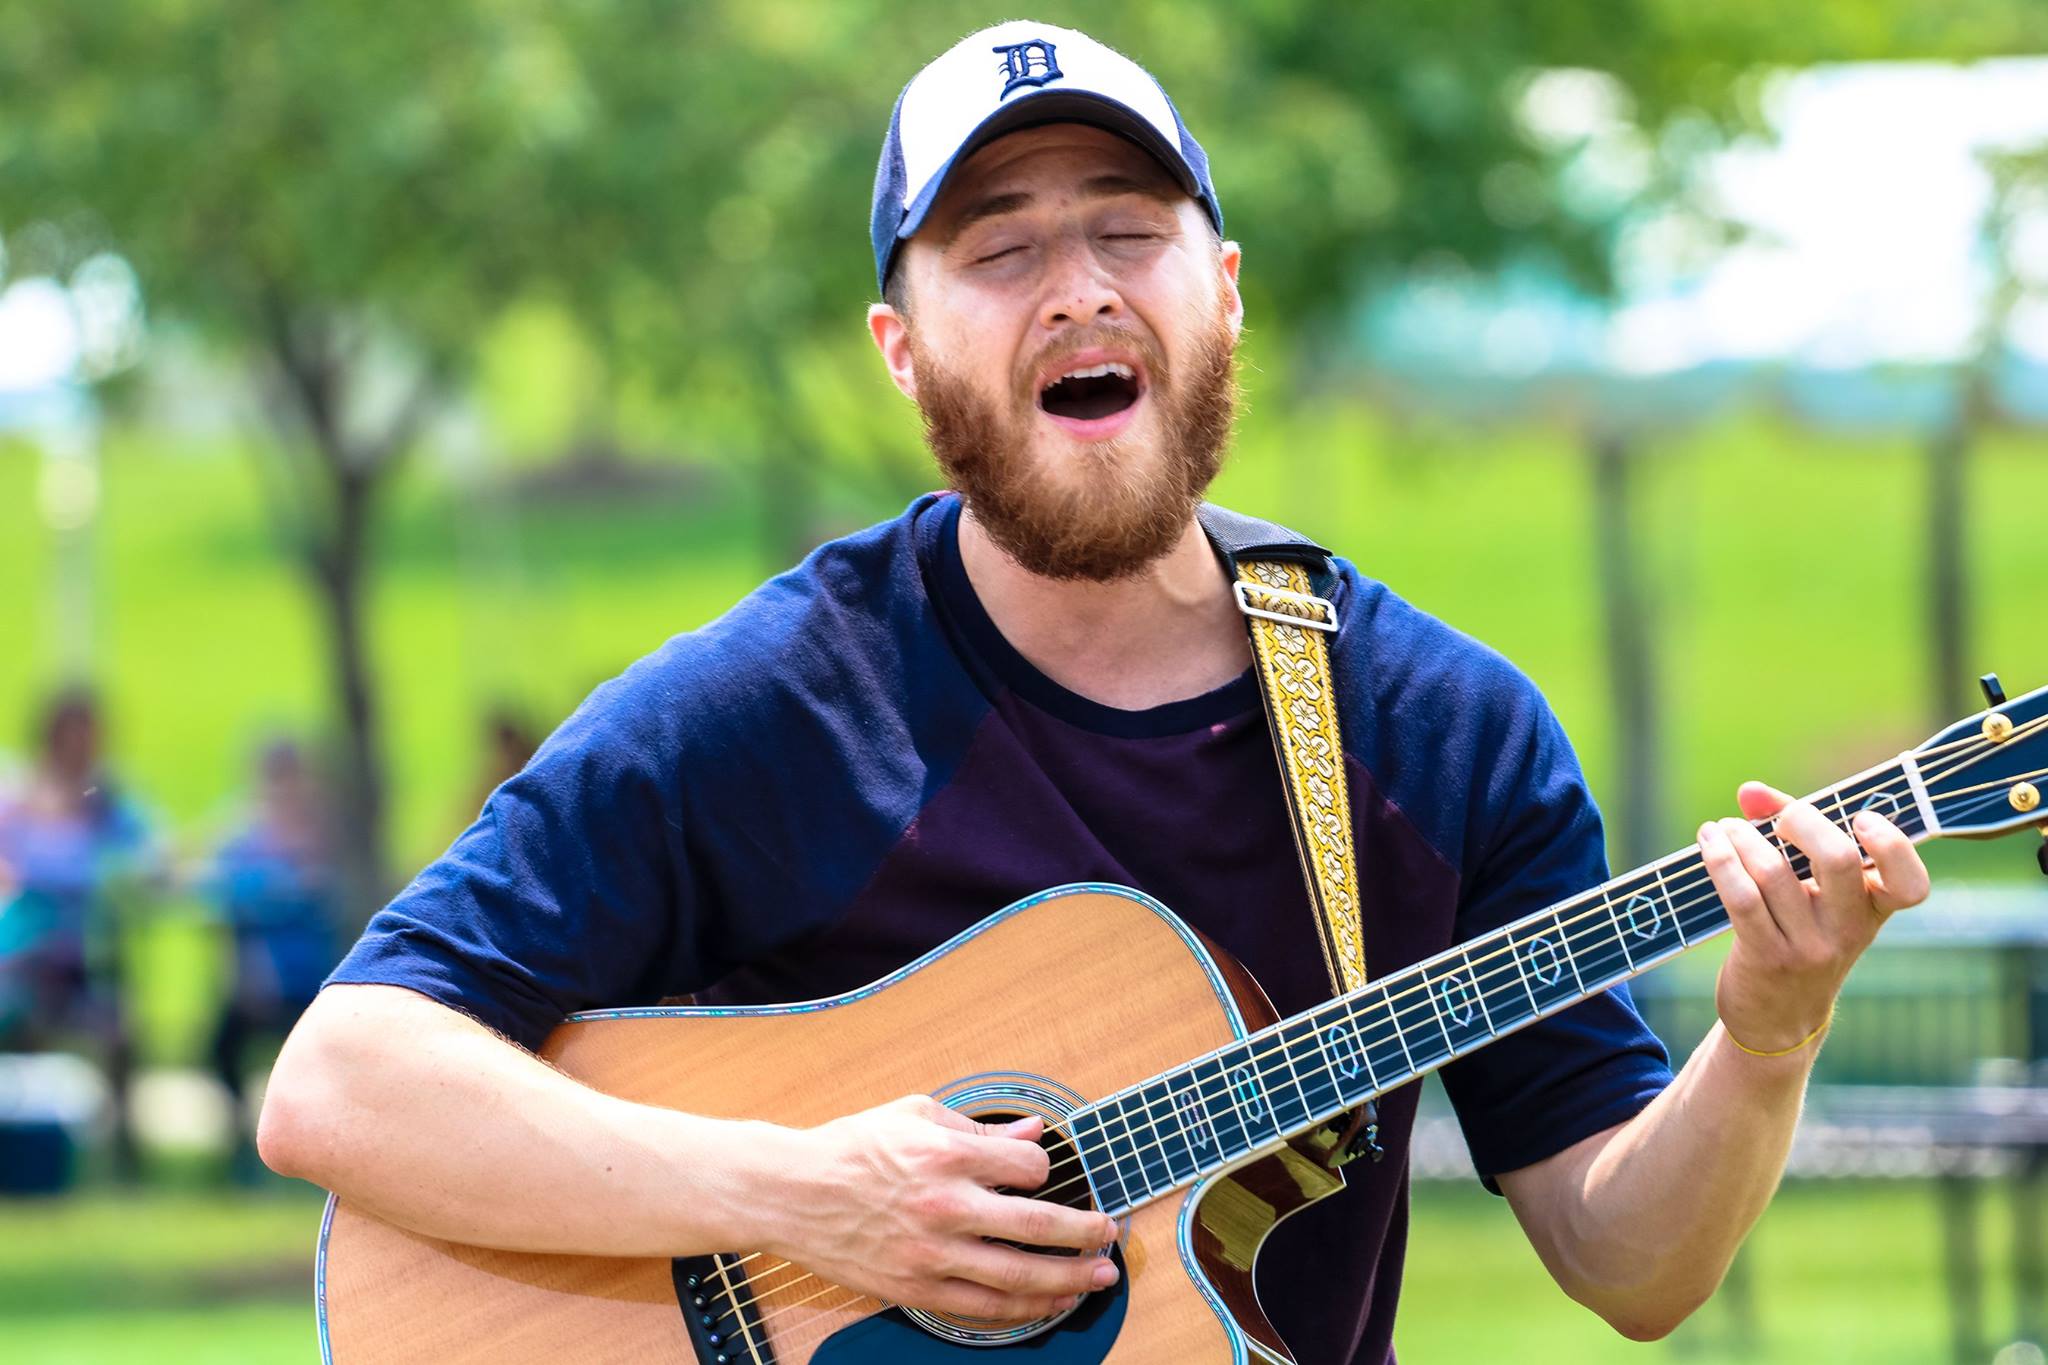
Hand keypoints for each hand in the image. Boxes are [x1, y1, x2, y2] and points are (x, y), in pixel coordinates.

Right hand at [767, 1094, 1119, 1321]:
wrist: (789, 1193)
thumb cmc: (850, 1147)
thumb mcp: (913, 1113)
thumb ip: (978, 1127)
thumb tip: (1031, 1133)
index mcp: (946, 1154)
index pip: (1028, 1168)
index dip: (1047, 1169)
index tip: (1045, 1173)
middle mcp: (944, 1206)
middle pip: (1037, 1227)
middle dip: (1085, 1233)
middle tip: (1110, 1234)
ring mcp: (930, 1254)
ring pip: (1016, 1276)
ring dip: (1067, 1280)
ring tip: (1098, 1278)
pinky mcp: (914, 1288)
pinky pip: (981, 1307)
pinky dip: (1021, 1308)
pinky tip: (1046, 1303)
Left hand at [1698, 782, 1929, 1057]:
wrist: (1779, 1019)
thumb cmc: (1799, 935)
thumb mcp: (1814, 893)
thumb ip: (1791, 834)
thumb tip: (1751, 792)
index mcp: (1875, 909)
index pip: (1910, 884)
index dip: (1893, 847)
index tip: (1860, 819)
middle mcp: (1849, 929)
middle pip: (1838, 859)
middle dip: (1799, 820)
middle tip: (1777, 818)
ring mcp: (1809, 947)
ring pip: (1774, 872)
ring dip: (1741, 837)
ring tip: (1724, 827)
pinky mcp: (1767, 957)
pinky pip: (1741, 898)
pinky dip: (1721, 860)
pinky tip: (1709, 842)